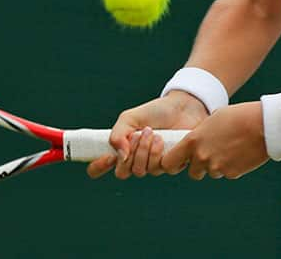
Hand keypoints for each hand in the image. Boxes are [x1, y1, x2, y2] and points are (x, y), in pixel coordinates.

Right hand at [86, 91, 207, 179]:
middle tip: (138, 134)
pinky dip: (158, 153)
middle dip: (130, 153)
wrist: (181, 107)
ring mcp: (151, 165)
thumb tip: (120, 156)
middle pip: (122, 173)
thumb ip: (118, 134)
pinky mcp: (169, 165)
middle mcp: (134, 161)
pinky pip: (159, 170)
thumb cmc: (154, 112)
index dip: (98, 167)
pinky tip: (163, 139)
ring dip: (144, 150)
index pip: (98, 168)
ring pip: (140, 171)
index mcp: (120, 149)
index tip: (108, 157)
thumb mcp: (130, 117)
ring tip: (152, 132)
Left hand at [161, 102, 267, 179]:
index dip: (173, 163)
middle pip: (193, 172)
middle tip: (211, 154)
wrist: (262, 125)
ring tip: (230, 148)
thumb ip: (201, 134)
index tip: (179, 161)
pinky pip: (227, 173)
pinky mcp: (232, 173)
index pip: (169, 163)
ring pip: (212, 173)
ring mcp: (217, 167)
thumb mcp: (212, 120)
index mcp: (193, 142)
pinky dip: (231, 166)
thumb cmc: (237, 116)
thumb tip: (199, 142)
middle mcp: (202, 157)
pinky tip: (240, 152)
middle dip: (200, 166)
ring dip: (217, 165)